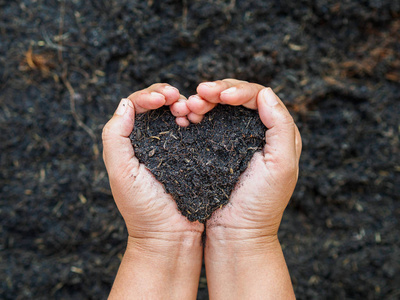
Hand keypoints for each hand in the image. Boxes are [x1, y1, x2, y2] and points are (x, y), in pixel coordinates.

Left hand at [102, 84, 202, 298]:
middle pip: (158, 105)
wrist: (171, 236)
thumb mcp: (121, 172)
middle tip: (177, 100)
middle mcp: (151, 141)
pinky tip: (198, 120)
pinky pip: (195, 129)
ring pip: (178, 114)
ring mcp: (174, 147)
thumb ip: (115, 136)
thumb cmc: (143, 208)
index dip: (149, 95)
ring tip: (189, 110)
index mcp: (131, 142)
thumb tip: (125, 103)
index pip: (136, 106)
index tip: (163, 98)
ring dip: (183, 105)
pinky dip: (197, 119)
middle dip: (167, 96)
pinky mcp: (194, 155)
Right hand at [186, 79, 300, 298]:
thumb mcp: (281, 165)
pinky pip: (208, 123)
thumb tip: (265, 92)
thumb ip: (281, 126)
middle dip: (217, 91)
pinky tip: (187, 116)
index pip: (258, 97)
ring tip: (190, 106)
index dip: (237, 90)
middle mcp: (258, 131)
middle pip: (237, 97)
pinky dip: (197, 115)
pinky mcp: (217, 149)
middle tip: (198, 95)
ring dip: (205, 101)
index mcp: (277, 132)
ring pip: (220, 107)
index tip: (218, 95)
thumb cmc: (261, 204)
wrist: (237, 233)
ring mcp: (235, 139)